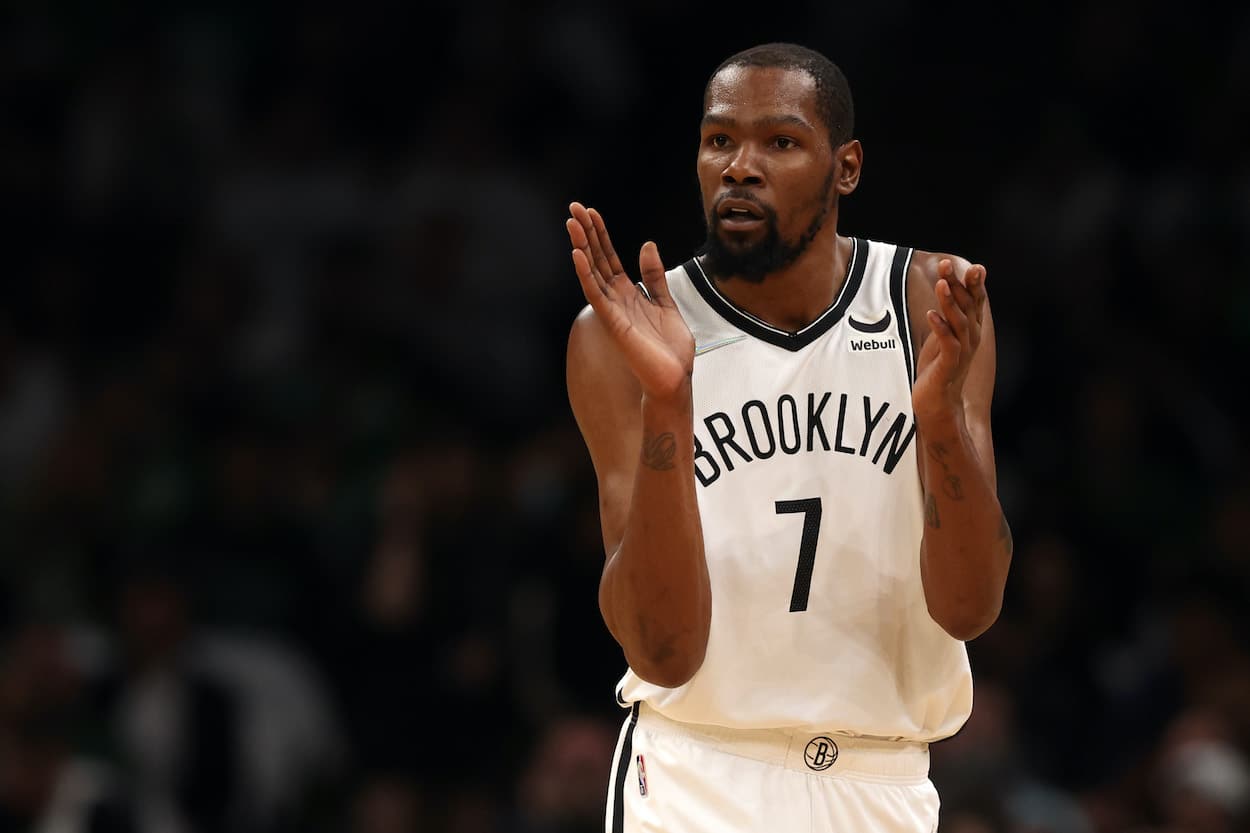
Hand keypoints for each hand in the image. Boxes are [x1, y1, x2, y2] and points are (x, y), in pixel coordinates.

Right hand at [567, 202, 694, 402]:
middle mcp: (616, 299)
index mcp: (629, 294)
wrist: (675, 378)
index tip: (591, 213)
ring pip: (592, 272)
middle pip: (597, 260)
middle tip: (574, 208)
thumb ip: (655, 276)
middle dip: (587, 233)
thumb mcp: (666, 302)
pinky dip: (586, 274)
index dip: (601, 235)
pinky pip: (596, 294)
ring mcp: (612, 310)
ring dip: (582, 247)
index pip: (609, 258)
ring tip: (572, 223)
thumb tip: (647, 246)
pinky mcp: (613, 323)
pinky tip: (578, 254)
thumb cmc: (671, 349)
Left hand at [912, 258, 986, 423]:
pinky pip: (949, 344)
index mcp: (970, 329)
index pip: (974, 301)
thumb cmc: (939, 367)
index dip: (973, 283)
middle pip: (967, 306)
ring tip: (941, 284)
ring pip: (959, 322)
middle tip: (947, 264)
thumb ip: (948, 313)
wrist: (938, 402)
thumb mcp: (944, 335)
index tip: (972, 265)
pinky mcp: (949, 365)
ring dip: (949, 302)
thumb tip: (948, 286)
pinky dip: (941, 328)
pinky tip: (931, 314)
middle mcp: (970, 338)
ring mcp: (962, 351)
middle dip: (959, 284)